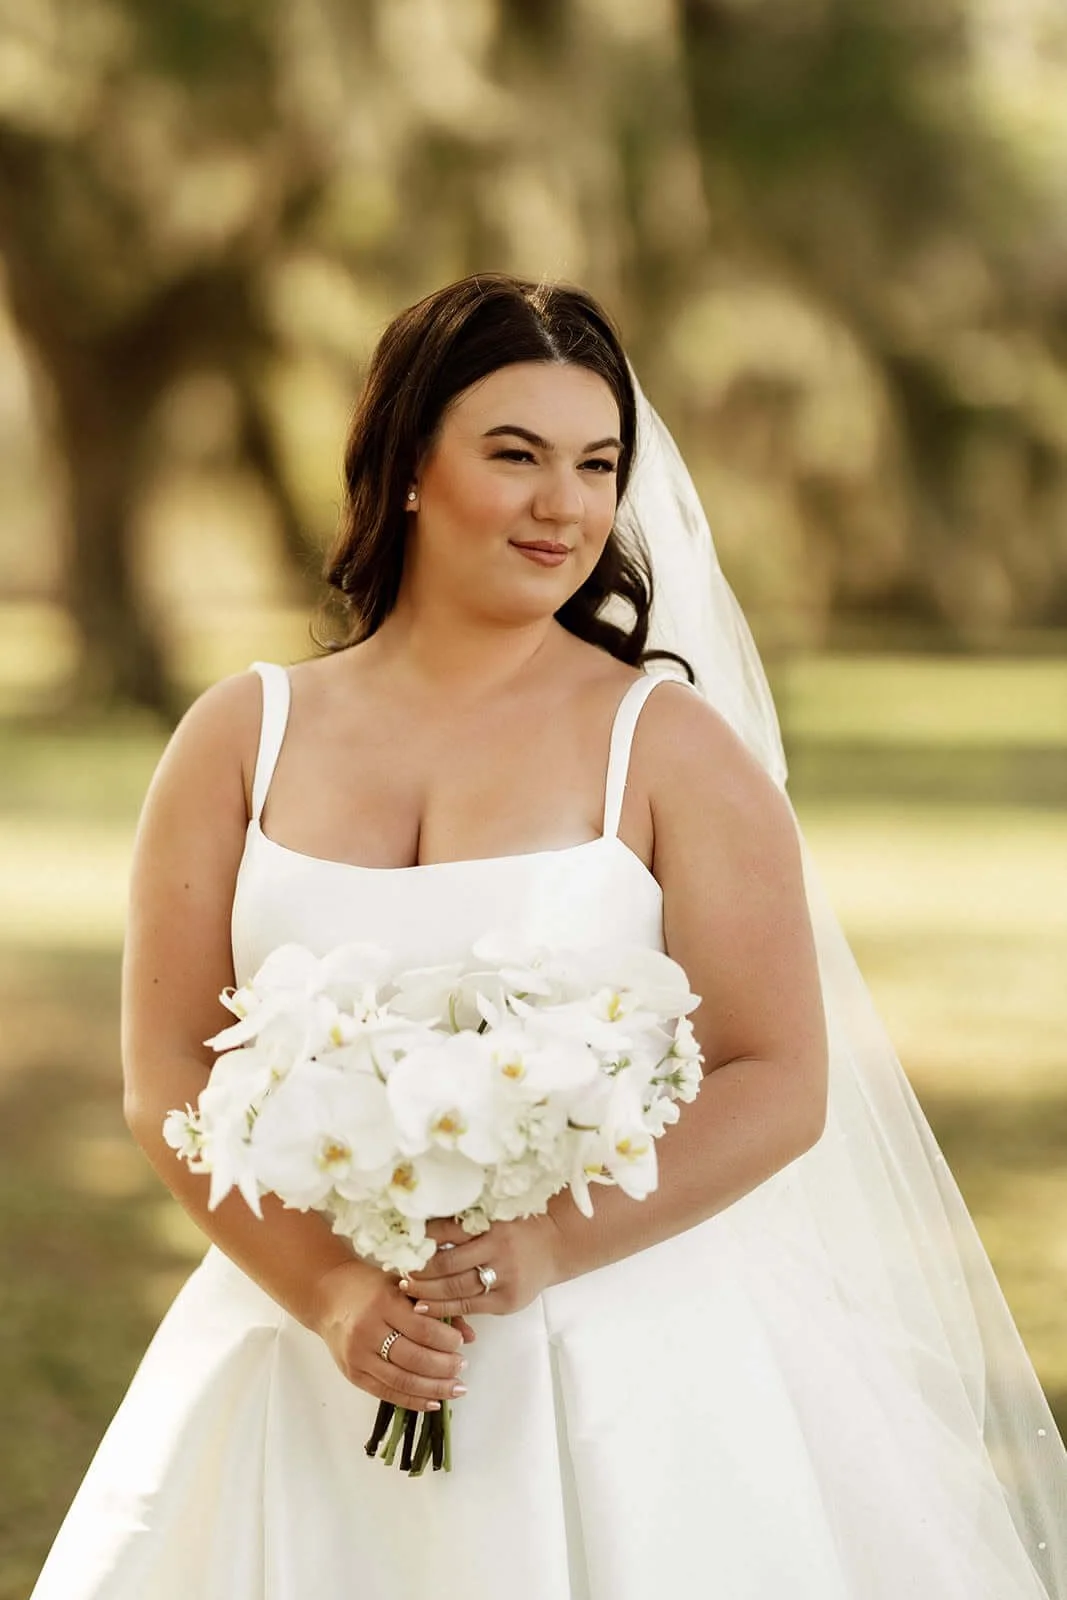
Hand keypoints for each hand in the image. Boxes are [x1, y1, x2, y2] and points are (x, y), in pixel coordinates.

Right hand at [309, 1258, 474, 1412]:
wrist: (327, 1295)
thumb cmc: (370, 1286)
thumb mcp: (403, 1286)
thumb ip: (436, 1308)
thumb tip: (471, 1335)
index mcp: (383, 1302)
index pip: (422, 1328)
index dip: (446, 1340)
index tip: (461, 1343)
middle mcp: (368, 1330)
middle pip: (414, 1358)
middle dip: (444, 1367)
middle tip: (463, 1366)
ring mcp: (358, 1356)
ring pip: (402, 1380)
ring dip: (434, 1388)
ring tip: (456, 1388)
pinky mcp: (353, 1374)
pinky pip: (387, 1393)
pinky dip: (413, 1400)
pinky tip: (434, 1402)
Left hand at [404, 1214, 564, 1318]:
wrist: (556, 1244)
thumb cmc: (518, 1226)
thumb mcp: (494, 1215)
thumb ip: (464, 1222)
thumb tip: (419, 1227)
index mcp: (492, 1224)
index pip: (448, 1231)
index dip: (422, 1239)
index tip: (403, 1244)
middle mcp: (499, 1250)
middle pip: (448, 1263)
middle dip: (420, 1270)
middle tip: (400, 1272)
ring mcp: (505, 1278)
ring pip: (456, 1288)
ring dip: (426, 1290)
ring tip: (407, 1289)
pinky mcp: (507, 1301)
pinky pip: (469, 1306)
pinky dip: (444, 1307)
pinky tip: (425, 1306)